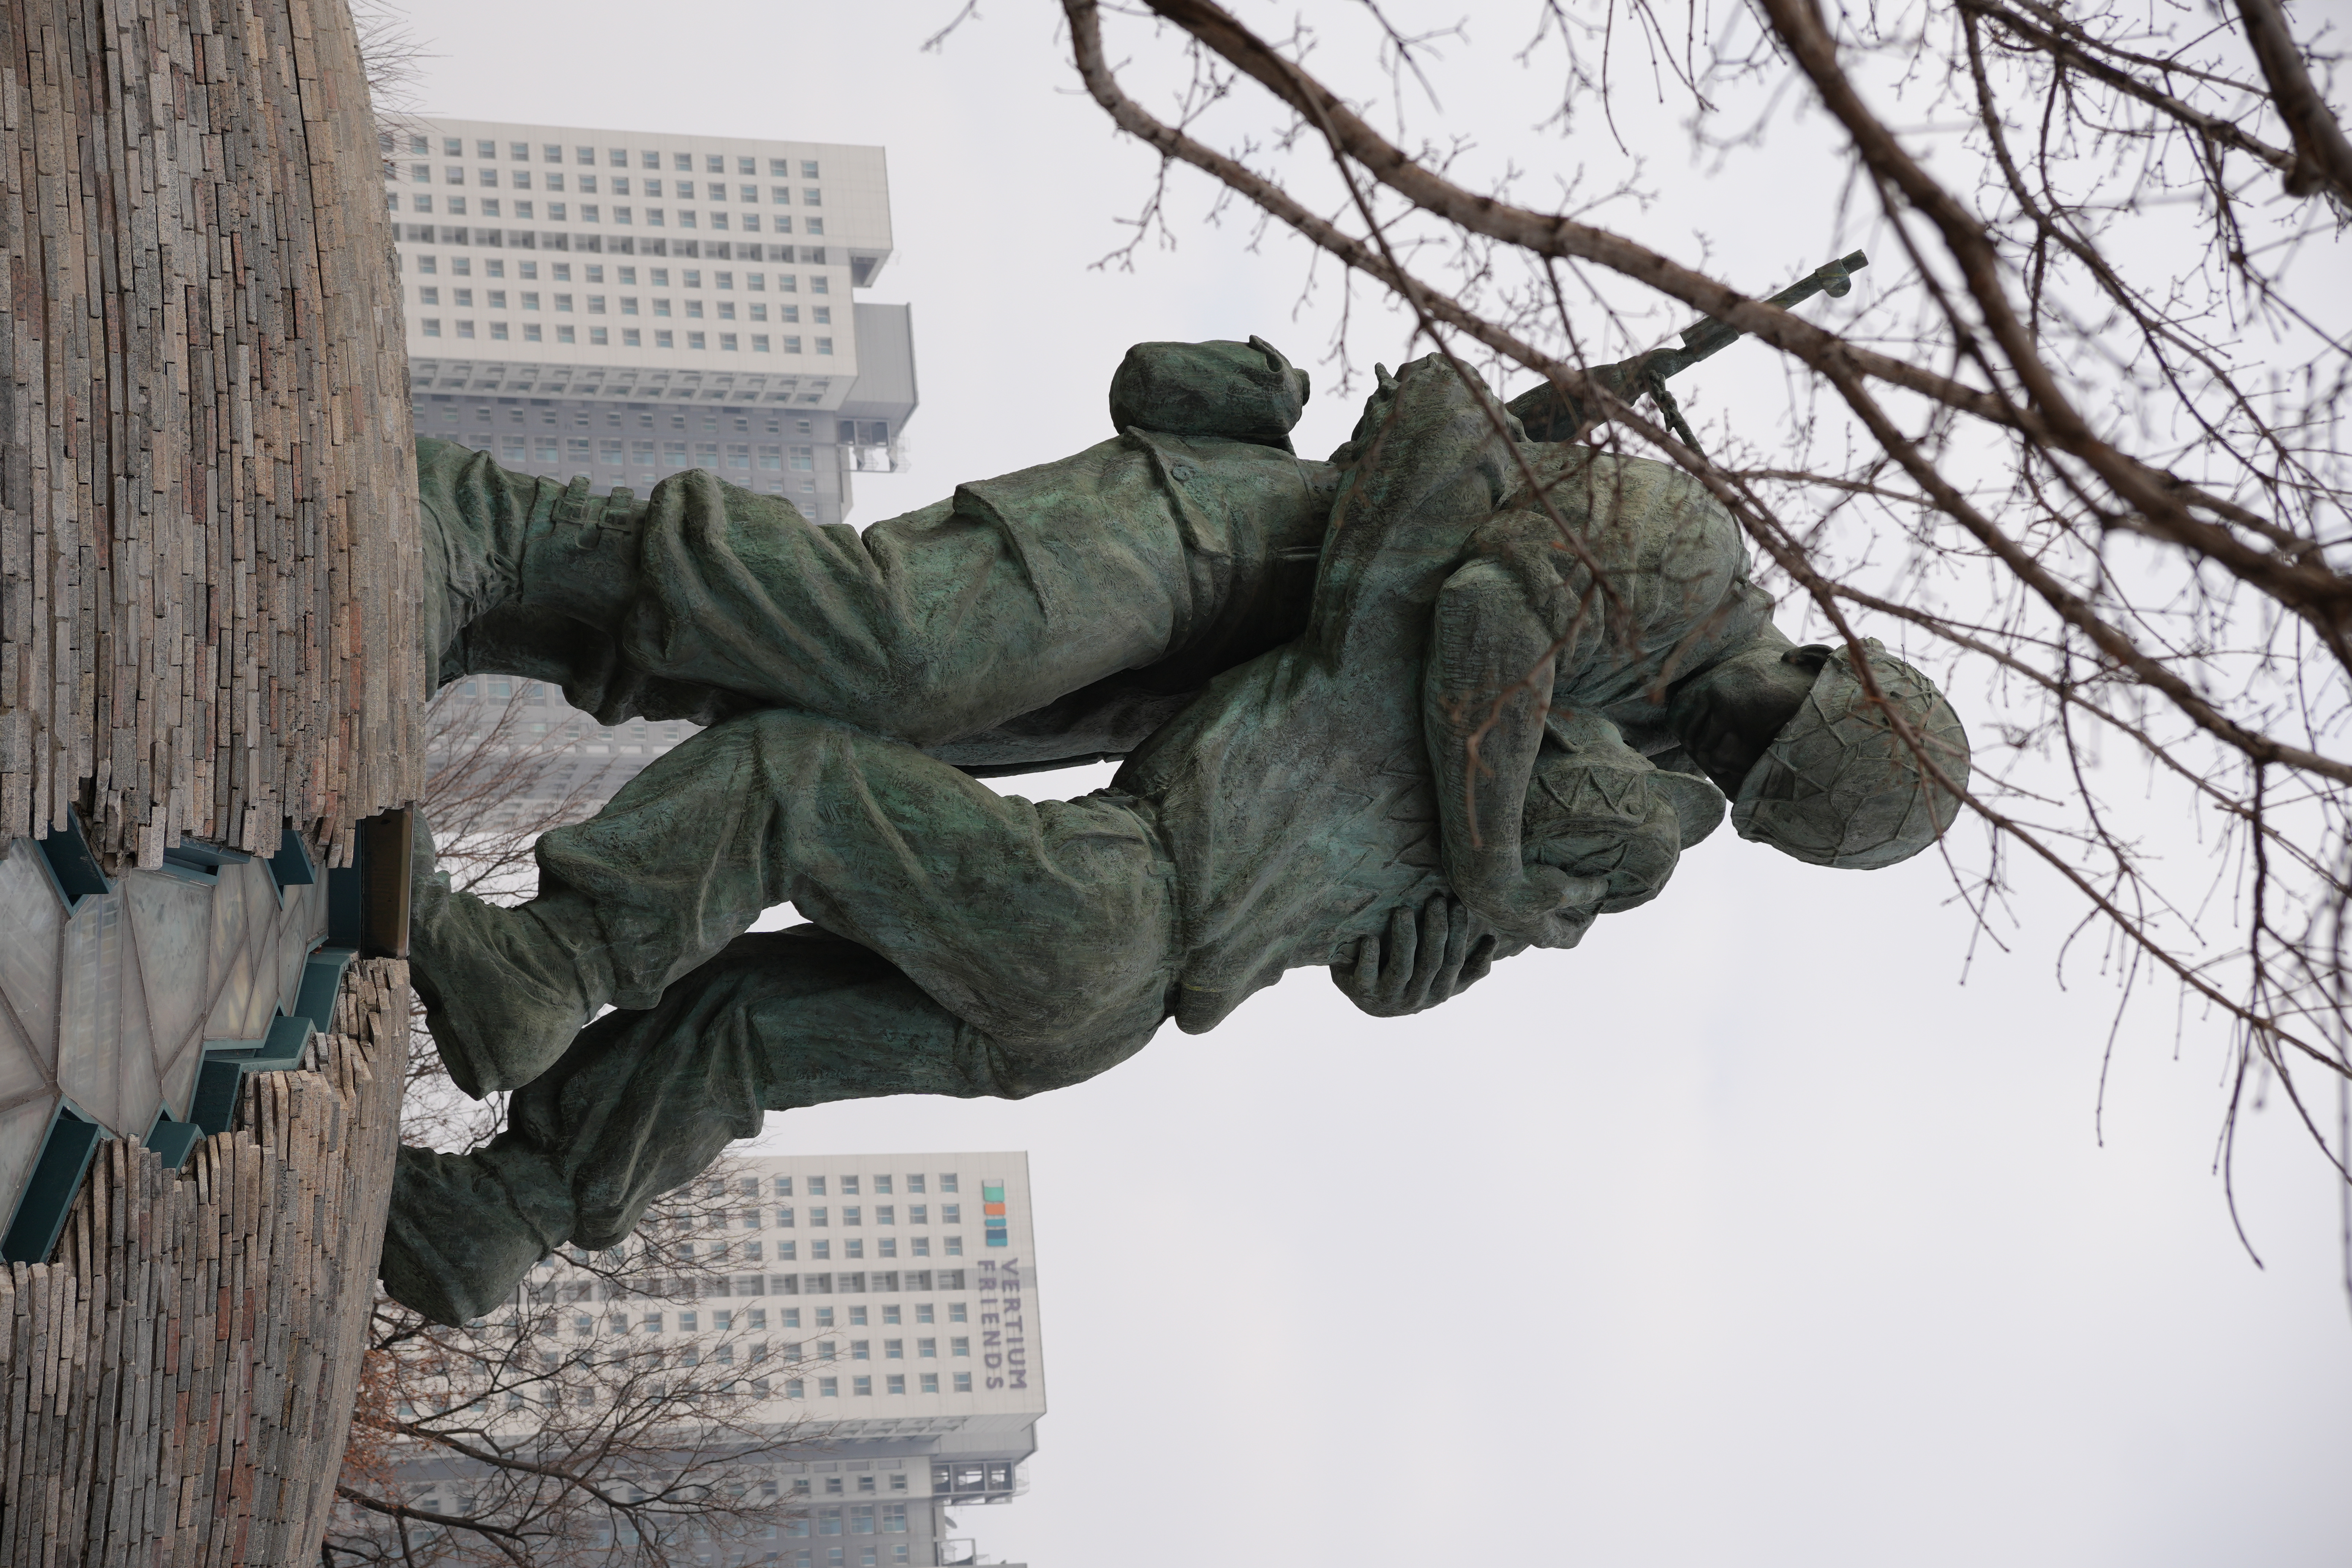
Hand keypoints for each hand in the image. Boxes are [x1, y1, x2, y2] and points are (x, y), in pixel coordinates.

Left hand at [1331, 894, 1500, 1017]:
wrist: (1365, 998)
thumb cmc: (1409, 980)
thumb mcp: (1440, 978)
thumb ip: (1468, 967)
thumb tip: (1493, 939)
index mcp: (1439, 992)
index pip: (1454, 961)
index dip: (1458, 934)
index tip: (1458, 904)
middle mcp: (1417, 998)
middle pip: (1431, 962)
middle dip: (1435, 929)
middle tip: (1436, 899)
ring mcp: (1389, 997)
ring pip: (1402, 967)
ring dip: (1404, 938)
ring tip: (1404, 910)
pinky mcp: (1363, 993)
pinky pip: (1367, 976)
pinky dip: (1369, 958)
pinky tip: (1369, 939)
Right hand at [1458, 863, 1609, 949]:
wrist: (1481, 879)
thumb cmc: (1524, 887)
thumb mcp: (1563, 888)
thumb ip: (1586, 890)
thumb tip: (1603, 887)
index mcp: (1543, 935)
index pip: (1572, 938)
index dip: (1586, 924)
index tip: (1593, 906)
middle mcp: (1523, 934)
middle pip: (1549, 931)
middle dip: (1561, 918)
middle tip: (1570, 899)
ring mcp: (1504, 923)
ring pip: (1527, 922)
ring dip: (1539, 911)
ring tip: (1545, 894)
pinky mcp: (1490, 908)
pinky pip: (1511, 910)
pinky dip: (1521, 901)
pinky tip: (1519, 888)